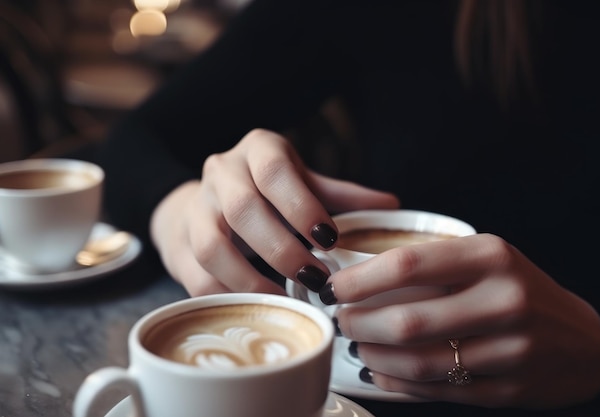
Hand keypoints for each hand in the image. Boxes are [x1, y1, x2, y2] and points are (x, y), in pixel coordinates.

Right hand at [150, 128, 398, 295]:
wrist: (205, 201)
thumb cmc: (266, 193)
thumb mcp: (302, 183)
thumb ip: (340, 196)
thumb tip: (391, 206)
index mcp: (258, 150)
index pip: (276, 170)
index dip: (302, 205)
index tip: (329, 239)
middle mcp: (222, 172)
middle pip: (243, 209)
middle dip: (282, 249)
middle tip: (316, 278)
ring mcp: (196, 207)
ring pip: (212, 245)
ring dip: (250, 278)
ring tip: (283, 299)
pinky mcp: (179, 242)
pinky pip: (195, 275)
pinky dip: (226, 295)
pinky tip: (254, 305)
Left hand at [325, 233, 599, 408]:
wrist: (579, 338)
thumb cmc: (518, 288)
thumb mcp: (485, 257)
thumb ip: (433, 262)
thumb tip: (360, 273)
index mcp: (491, 256)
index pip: (408, 264)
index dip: (360, 279)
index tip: (334, 286)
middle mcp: (504, 300)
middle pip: (407, 321)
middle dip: (358, 324)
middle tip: (340, 320)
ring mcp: (509, 350)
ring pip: (419, 362)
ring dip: (373, 356)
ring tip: (356, 345)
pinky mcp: (508, 389)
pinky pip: (437, 391)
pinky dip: (397, 383)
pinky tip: (379, 371)